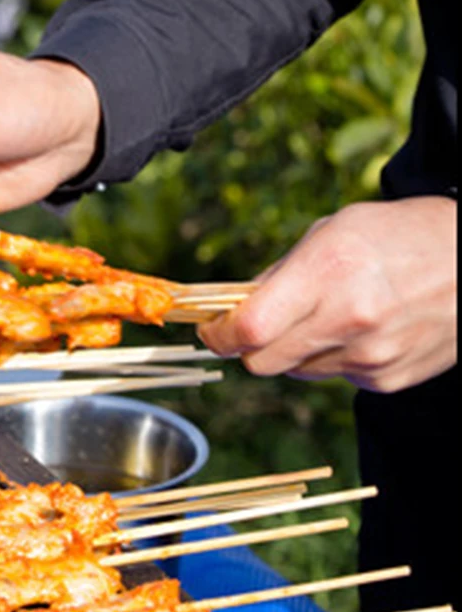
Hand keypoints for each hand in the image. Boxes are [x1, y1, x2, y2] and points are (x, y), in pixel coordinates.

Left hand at [198, 197, 457, 392]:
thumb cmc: (398, 237)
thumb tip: (230, 310)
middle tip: (257, 327)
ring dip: (296, 351)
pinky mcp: (387, 379)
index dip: (219, 336)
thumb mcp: (332, 233)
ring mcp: (371, 355)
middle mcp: (349, 319)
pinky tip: (363, 329)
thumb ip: (278, 276)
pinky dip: (334, 358)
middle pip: (261, 363)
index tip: (213, 329)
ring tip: (330, 316)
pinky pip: (334, 378)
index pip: (248, 330)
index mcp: (328, 272)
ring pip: (296, 372)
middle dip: (250, 347)